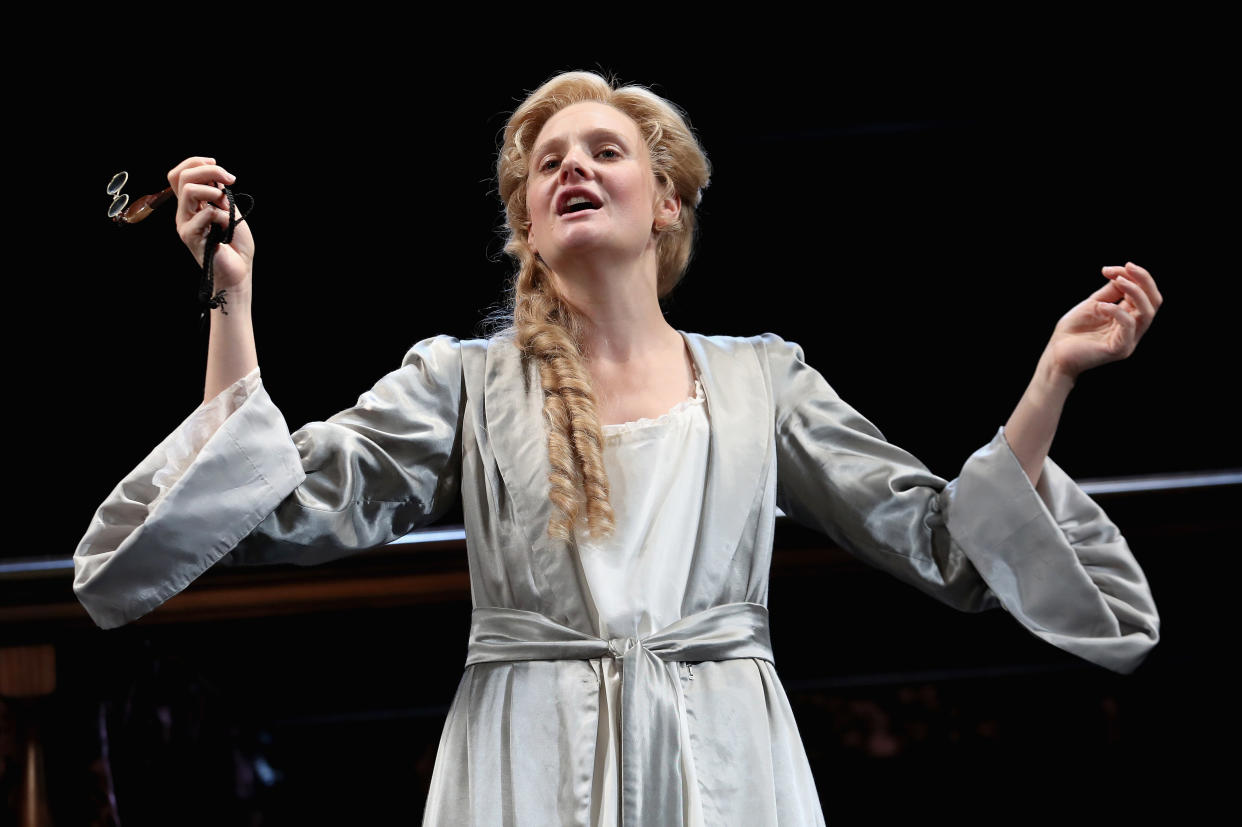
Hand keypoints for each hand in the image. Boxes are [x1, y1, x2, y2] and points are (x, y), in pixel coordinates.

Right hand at [167, 156, 254, 290]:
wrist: (240, 270)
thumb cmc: (236, 244)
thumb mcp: (230, 210)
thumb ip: (219, 194)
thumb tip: (215, 178)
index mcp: (192, 205)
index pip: (179, 174)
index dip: (195, 163)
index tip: (217, 165)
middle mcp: (184, 213)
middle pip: (182, 177)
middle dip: (209, 171)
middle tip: (230, 180)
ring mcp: (185, 224)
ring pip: (189, 191)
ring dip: (214, 192)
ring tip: (227, 205)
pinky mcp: (191, 236)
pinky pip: (205, 214)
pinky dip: (223, 215)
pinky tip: (227, 227)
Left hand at [1044, 262, 1162, 380]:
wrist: (1056, 354)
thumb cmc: (1073, 331)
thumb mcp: (1093, 305)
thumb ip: (1110, 292)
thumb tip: (1123, 274)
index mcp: (1129, 317)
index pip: (1145, 295)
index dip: (1135, 277)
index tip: (1110, 269)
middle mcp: (1133, 329)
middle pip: (1153, 302)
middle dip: (1143, 280)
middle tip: (1127, 266)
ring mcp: (1128, 340)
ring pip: (1147, 313)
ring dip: (1135, 292)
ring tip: (1118, 280)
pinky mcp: (1120, 349)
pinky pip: (1128, 327)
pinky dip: (1117, 311)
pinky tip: (1101, 306)